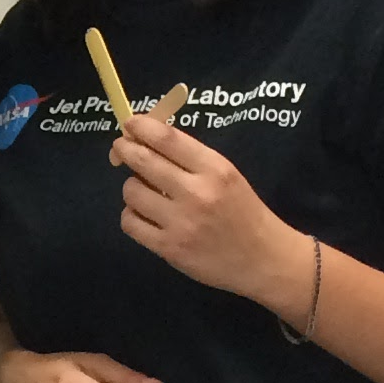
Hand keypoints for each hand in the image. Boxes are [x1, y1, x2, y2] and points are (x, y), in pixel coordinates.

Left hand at [110, 114, 306, 309]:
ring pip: (131, 191)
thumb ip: (190, 158)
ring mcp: (181, 223)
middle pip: (142, 160)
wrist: (263, 259)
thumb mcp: (226, 174)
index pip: (167, 138)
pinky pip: (130, 222)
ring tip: (146, 192)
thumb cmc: (242, 211)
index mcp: (214, 169)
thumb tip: (145, 138)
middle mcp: (197, 193)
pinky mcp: (169, 248)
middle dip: (124, 150)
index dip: (141, 126)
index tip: (129, 123)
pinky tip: (144, 216)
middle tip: (120, 149)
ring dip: (132, 188)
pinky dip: (132, 215)